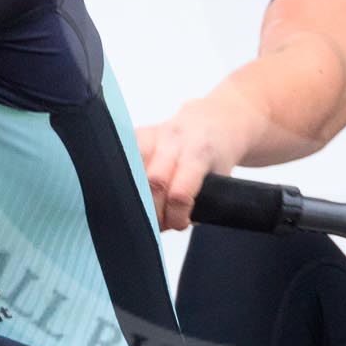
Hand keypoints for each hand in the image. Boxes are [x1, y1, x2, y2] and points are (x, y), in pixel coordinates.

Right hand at [137, 99, 247, 230]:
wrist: (217, 119)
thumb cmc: (219, 154)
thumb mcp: (222, 180)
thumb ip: (200, 204)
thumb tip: (167, 226)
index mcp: (200, 152)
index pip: (179, 193)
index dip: (176, 217)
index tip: (180, 225)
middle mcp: (175, 139)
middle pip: (152, 182)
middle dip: (153, 211)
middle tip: (159, 223)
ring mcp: (154, 133)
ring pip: (131, 169)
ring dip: (135, 195)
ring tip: (143, 208)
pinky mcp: (139, 132)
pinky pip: (123, 157)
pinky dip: (124, 178)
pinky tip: (131, 189)